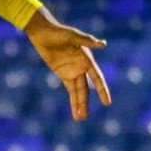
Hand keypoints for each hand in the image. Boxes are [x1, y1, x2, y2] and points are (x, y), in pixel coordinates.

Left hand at [25, 6, 111, 120]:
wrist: (43, 32)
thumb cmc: (59, 31)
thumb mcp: (72, 36)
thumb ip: (87, 41)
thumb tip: (103, 43)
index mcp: (87, 59)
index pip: (97, 78)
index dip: (102, 90)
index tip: (107, 102)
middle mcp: (81, 67)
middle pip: (85, 89)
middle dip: (85, 103)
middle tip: (85, 117)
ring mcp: (72, 71)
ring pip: (77, 91)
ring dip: (79, 104)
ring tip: (80, 118)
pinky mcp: (62, 73)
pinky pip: (69, 88)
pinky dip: (72, 99)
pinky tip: (74, 109)